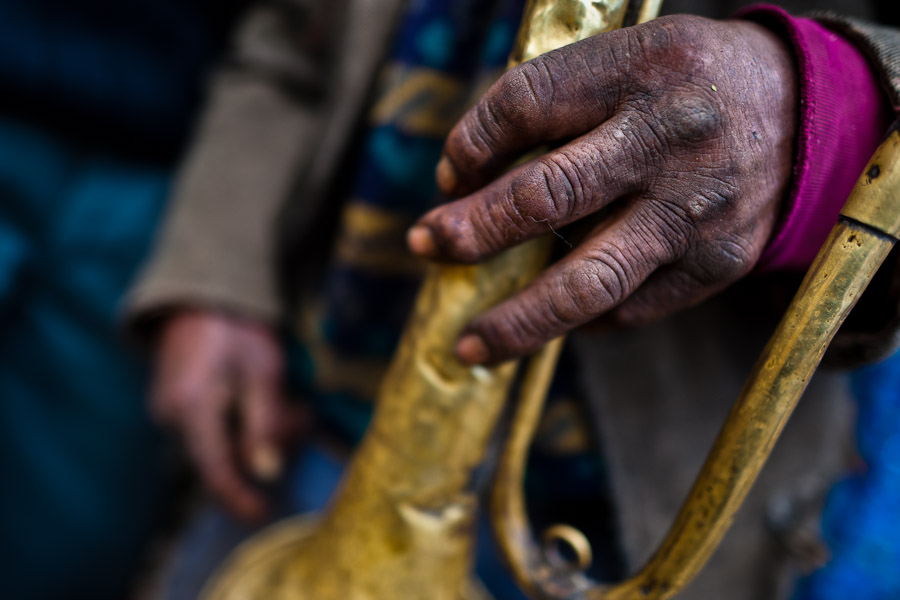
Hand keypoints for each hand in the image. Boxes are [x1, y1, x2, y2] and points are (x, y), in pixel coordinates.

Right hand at [151, 310, 305, 519]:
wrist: (201, 294)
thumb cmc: (237, 327)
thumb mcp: (262, 371)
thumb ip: (264, 424)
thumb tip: (268, 473)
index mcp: (191, 407)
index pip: (213, 469)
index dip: (237, 497)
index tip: (261, 513)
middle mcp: (170, 415)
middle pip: (221, 456)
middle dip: (266, 448)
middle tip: (302, 418)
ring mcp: (168, 410)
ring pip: (219, 443)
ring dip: (258, 433)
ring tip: (294, 406)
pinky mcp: (176, 404)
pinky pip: (211, 429)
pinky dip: (242, 423)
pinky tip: (270, 404)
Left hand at [408, 15, 797, 363]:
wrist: (807, 119)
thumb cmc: (690, 87)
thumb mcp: (633, 59)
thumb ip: (558, 103)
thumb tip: (469, 180)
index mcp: (640, 70)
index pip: (525, 105)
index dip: (469, 143)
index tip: (450, 176)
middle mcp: (668, 140)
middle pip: (544, 196)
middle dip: (470, 231)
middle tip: (426, 246)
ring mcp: (693, 210)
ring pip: (585, 282)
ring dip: (515, 320)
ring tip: (466, 345)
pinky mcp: (714, 264)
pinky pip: (628, 309)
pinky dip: (578, 321)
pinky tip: (549, 319)